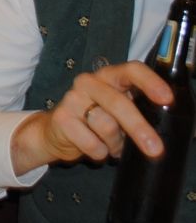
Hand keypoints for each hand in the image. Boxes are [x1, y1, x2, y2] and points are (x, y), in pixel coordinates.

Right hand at [10, 61, 170, 175]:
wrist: (55, 131)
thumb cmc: (95, 120)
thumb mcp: (118, 111)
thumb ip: (136, 109)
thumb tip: (164, 124)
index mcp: (108, 76)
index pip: (131, 70)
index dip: (150, 82)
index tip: (167, 99)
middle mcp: (88, 82)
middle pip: (118, 103)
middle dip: (139, 128)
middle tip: (155, 149)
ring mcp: (72, 99)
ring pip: (106, 126)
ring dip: (115, 144)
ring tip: (112, 146)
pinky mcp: (61, 118)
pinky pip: (92, 143)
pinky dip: (99, 152)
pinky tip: (95, 148)